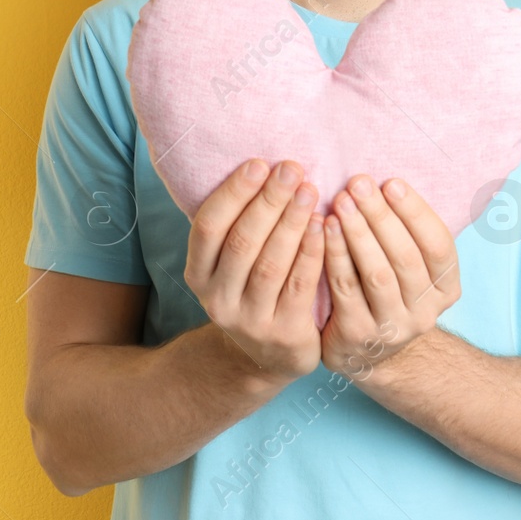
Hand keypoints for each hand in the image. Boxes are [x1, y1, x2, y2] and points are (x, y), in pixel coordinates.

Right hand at [184, 158, 325, 386]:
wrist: (270, 355)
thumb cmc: (255, 290)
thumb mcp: (232, 265)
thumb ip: (238, 225)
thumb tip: (262, 166)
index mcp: (198, 274)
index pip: (208, 227)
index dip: (233, 193)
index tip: (259, 164)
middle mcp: (217, 299)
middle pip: (242, 241)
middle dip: (268, 201)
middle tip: (291, 168)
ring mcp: (249, 321)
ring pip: (271, 263)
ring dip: (291, 222)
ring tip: (309, 189)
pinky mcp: (284, 334)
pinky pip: (299, 285)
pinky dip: (311, 252)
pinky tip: (322, 225)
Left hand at [320, 175, 460, 378]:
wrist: (368, 354)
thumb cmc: (387, 292)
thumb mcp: (411, 270)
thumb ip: (406, 234)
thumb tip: (384, 183)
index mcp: (446, 289)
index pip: (439, 246)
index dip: (416, 213)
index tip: (391, 183)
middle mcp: (426, 312)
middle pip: (405, 257)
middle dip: (380, 216)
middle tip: (358, 184)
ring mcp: (393, 328)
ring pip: (377, 274)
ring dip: (358, 233)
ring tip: (341, 201)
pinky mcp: (358, 335)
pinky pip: (346, 289)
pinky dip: (335, 255)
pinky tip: (324, 228)